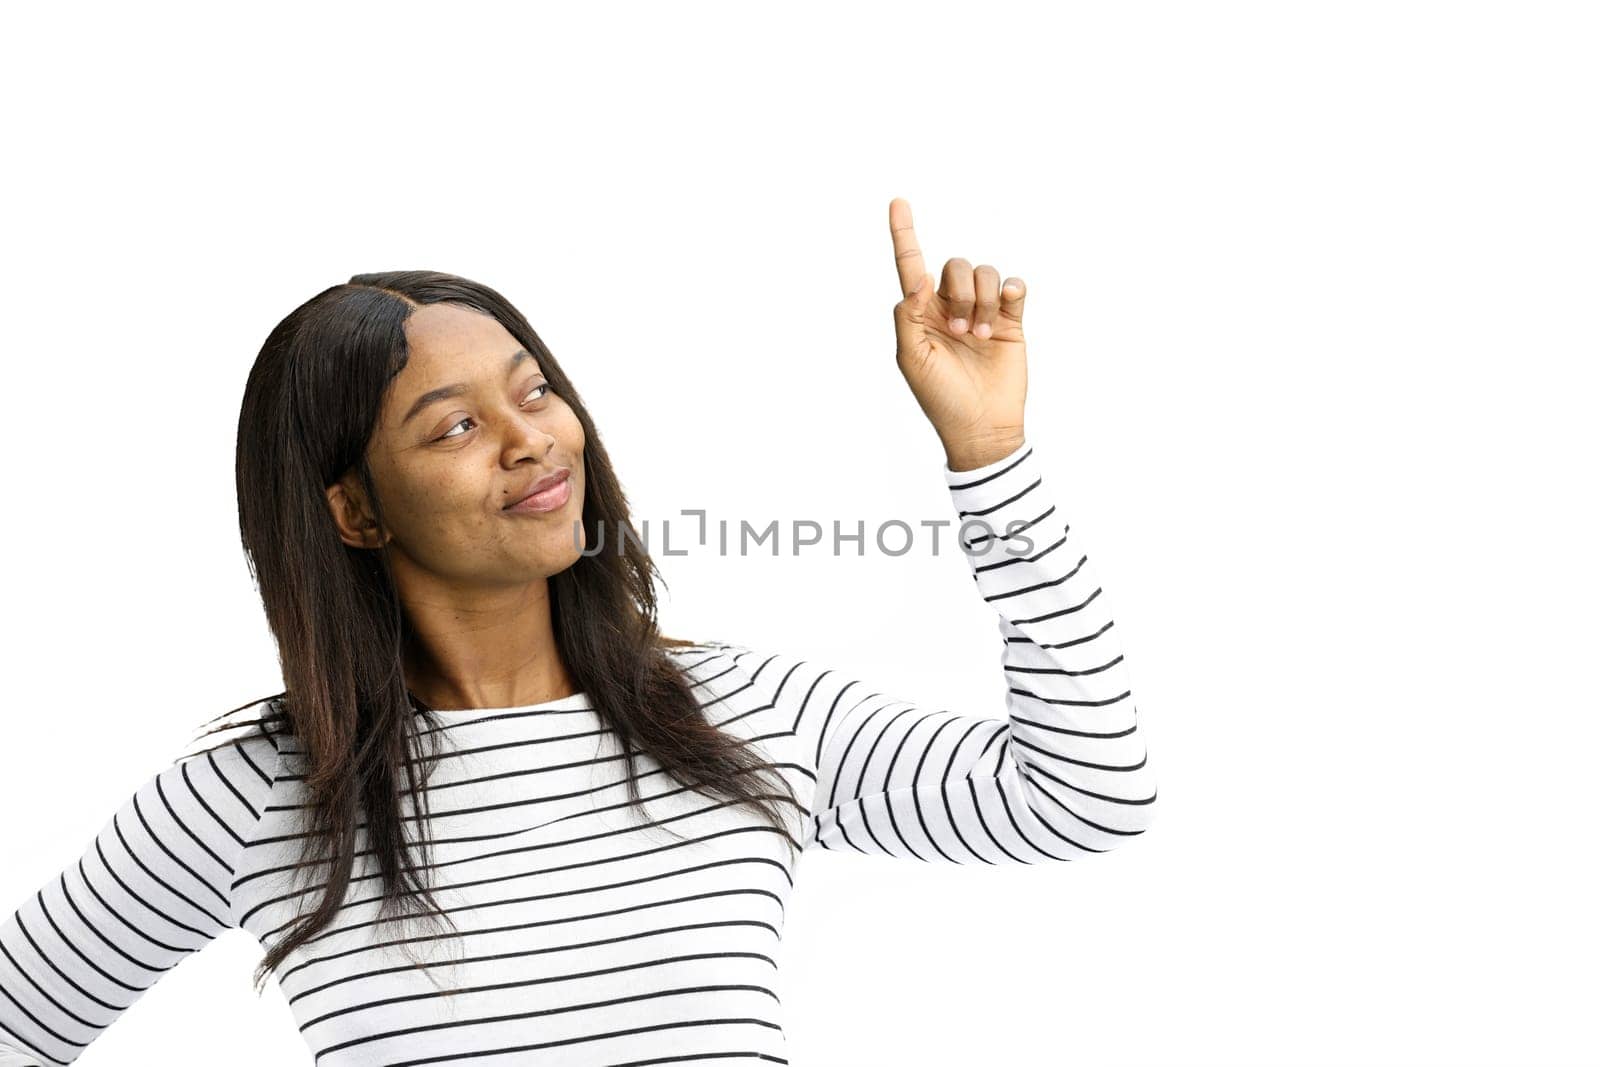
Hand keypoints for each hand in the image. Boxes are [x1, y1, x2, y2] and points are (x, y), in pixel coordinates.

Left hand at [888, 197, 1027, 470]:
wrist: (981, 427)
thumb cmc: (940, 397)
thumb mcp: (912, 358)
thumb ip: (908, 314)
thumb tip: (917, 277)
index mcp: (921, 312)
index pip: (910, 264)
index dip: (904, 233)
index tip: (897, 201)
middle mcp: (951, 305)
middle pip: (956, 265)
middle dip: (960, 291)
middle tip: (961, 329)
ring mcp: (983, 311)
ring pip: (986, 273)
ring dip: (983, 300)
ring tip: (980, 334)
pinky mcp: (1011, 320)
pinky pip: (1013, 285)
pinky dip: (1010, 288)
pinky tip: (1007, 305)